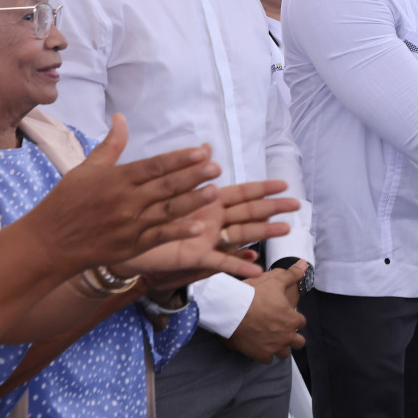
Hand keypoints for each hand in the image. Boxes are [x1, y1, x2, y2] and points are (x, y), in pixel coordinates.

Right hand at [26, 116, 230, 272]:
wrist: (49, 242)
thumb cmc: (66, 201)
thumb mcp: (86, 169)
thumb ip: (111, 146)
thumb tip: (121, 117)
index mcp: (116, 179)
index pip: (154, 166)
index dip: (179, 159)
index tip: (201, 152)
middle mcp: (126, 201)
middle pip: (166, 186)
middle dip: (193, 177)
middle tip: (217, 168)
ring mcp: (130, 225)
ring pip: (167, 211)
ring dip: (193, 201)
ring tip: (215, 192)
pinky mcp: (131, 246)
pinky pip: (159, 237)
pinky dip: (178, 232)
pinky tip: (198, 227)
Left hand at [125, 179, 299, 283]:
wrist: (120, 236)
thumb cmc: (143, 209)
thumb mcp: (166, 183)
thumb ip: (189, 167)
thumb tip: (207, 147)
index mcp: (207, 200)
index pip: (241, 192)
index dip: (262, 188)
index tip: (284, 184)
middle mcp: (213, 219)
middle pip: (249, 212)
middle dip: (273, 208)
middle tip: (296, 204)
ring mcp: (208, 238)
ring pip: (241, 234)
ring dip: (264, 232)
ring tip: (286, 229)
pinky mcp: (196, 256)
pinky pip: (220, 262)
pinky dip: (239, 266)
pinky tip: (258, 270)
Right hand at [228, 261, 308, 360]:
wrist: (232, 310)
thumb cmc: (254, 294)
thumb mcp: (275, 281)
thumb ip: (291, 274)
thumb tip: (303, 265)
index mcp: (293, 319)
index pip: (301, 322)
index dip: (294, 319)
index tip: (287, 316)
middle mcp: (286, 336)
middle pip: (298, 342)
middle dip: (292, 337)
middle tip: (282, 331)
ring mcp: (274, 347)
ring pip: (284, 353)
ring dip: (280, 347)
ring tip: (273, 341)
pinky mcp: (260, 355)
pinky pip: (268, 360)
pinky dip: (265, 354)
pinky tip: (260, 348)